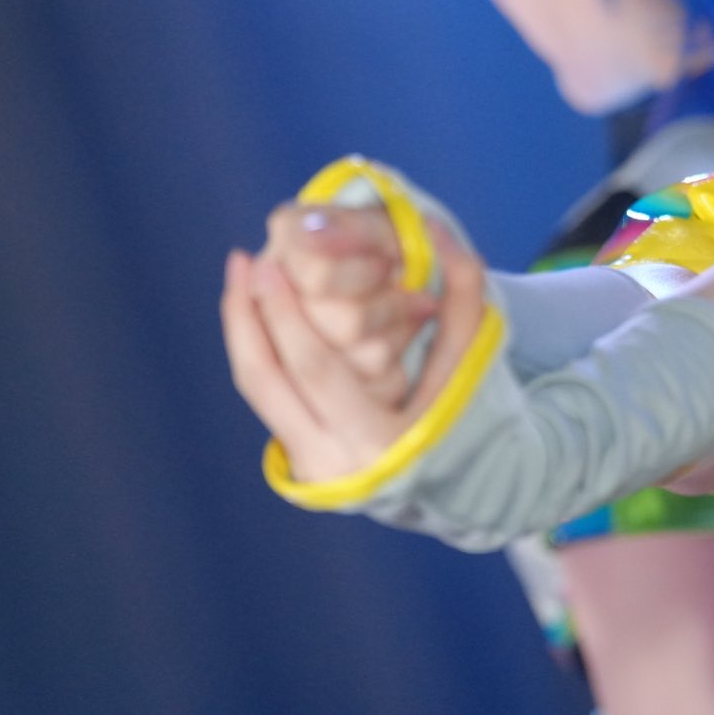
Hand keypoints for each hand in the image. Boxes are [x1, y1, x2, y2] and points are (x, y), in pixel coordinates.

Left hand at [221, 206, 488, 483]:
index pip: (314, 369)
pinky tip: (256, 313)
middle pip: (266, 380)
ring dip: (241, 330)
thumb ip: (463, 293)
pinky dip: (256, 349)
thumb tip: (434, 229)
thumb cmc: (471, 415)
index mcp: (377, 440)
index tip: (268, 264)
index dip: (285, 313)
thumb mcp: (473, 358)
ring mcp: (309, 465)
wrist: (466, 485)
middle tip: (246, 262)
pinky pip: (267, 396)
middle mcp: (330, 459)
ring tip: (240, 281)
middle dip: (248, 314)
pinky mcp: (299, 460)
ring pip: (256, 389)